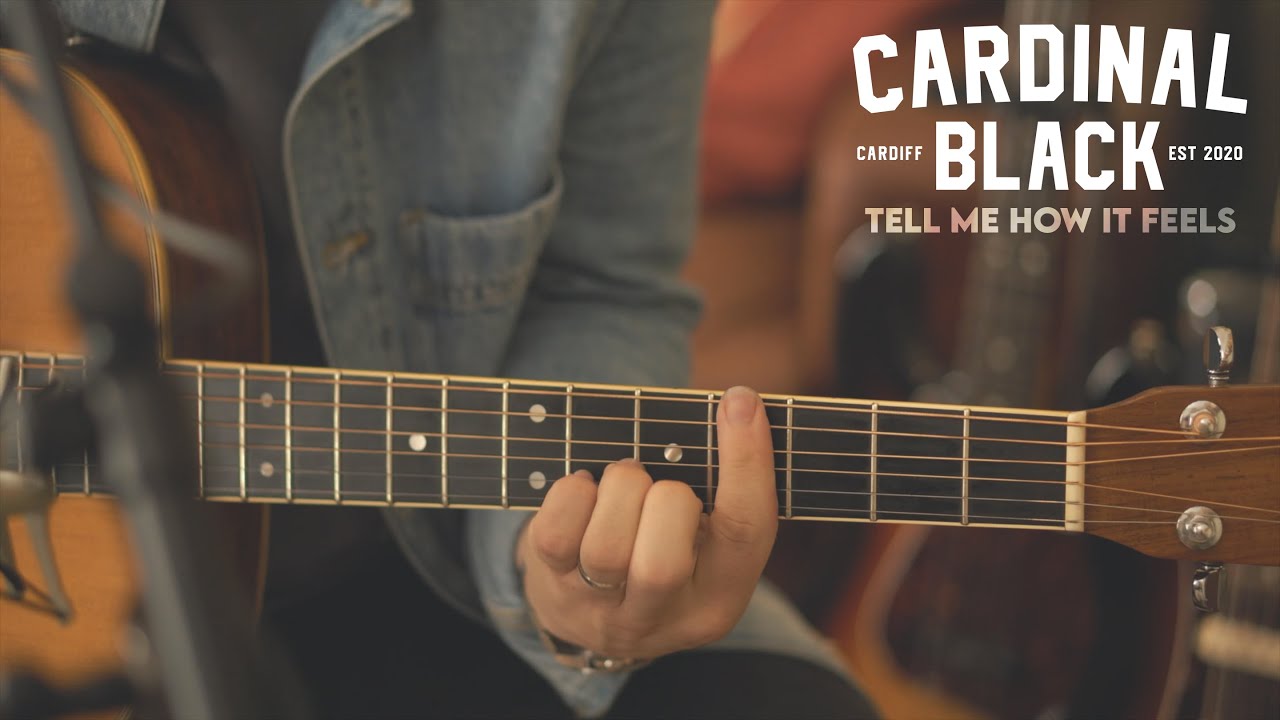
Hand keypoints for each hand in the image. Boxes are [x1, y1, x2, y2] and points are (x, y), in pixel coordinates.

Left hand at [516, 385, 777, 659]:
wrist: (591, 611)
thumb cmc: (663, 545)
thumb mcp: (708, 536)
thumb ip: (724, 486)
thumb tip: (737, 405)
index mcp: (720, 598)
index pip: (745, 532)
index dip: (746, 461)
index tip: (740, 402)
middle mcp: (662, 617)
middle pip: (663, 561)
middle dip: (663, 497)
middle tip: (659, 483)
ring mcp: (600, 610)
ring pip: (605, 549)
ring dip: (618, 489)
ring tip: (622, 482)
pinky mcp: (554, 589)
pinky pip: (556, 535)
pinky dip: (574, 493)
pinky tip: (587, 491)